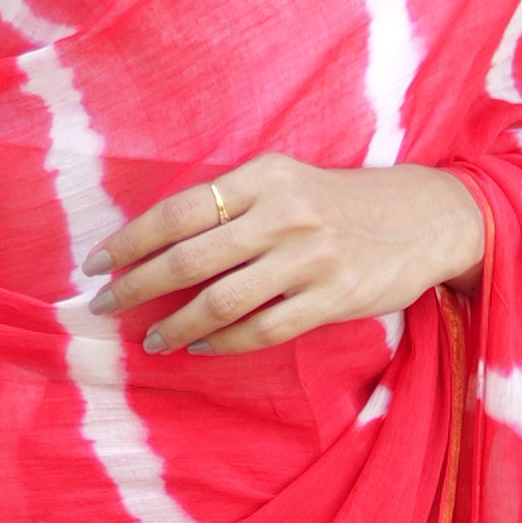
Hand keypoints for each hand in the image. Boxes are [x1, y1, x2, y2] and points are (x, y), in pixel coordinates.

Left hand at [96, 153, 487, 356]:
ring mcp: (311, 256)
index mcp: (264, 176)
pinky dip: (225, 342)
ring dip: (176, 325)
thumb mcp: (286, 182)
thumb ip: (231, 204)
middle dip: (138, 287)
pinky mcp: (334, 296)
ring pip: (222, 300)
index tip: (96, 265)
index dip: (130, 241)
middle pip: (190, 257)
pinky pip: (264, 328)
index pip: (178, 210)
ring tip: (153, 340)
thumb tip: (155, 246)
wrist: (424, 217)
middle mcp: (284, 212)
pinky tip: (203, 346)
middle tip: (105, 308)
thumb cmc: (338, 202)